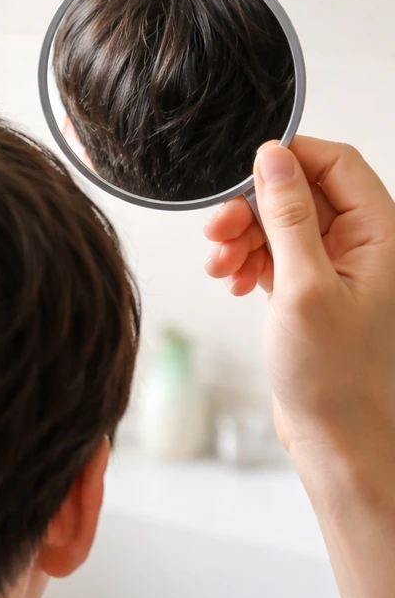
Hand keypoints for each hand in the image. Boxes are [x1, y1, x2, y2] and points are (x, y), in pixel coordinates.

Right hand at [203, 137, 394, 460]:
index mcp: (381, 237)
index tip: (243, 171)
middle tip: (218, 230)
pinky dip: (246, 261)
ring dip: (242, 237)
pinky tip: (232, 281)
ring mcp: (334, 269)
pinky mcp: (308, 291)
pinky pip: (272, 255)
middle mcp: (362, 247)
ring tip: (220, 265)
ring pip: (279, 224)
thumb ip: (288, 217)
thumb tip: (273, 158)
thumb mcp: (303, 287)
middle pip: (299, 194)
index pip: (337, 164)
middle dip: (252, 207)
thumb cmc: (335, 377)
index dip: (289, 158)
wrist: (338, 439)